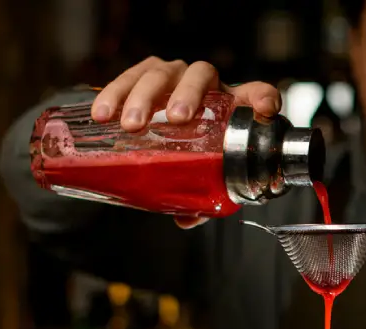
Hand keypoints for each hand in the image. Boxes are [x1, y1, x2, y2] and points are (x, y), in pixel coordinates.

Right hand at [90, 57, 281, 229]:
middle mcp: (204, 83)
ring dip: (144, 96)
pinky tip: (102, 114)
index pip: (255, 93)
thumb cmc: (194, 150)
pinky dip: (113, 93)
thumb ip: (199, 196)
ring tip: (129, 124)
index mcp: (231, 104)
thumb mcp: (203, 174)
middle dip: (188, 95)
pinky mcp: (144, 75)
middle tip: (176, 120)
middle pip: (201, 75)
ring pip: (160, 73)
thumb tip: (186, 219)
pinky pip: (129, 76)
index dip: (263, 98)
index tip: (264, 110)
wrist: (167, 130)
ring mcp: (173, 75)